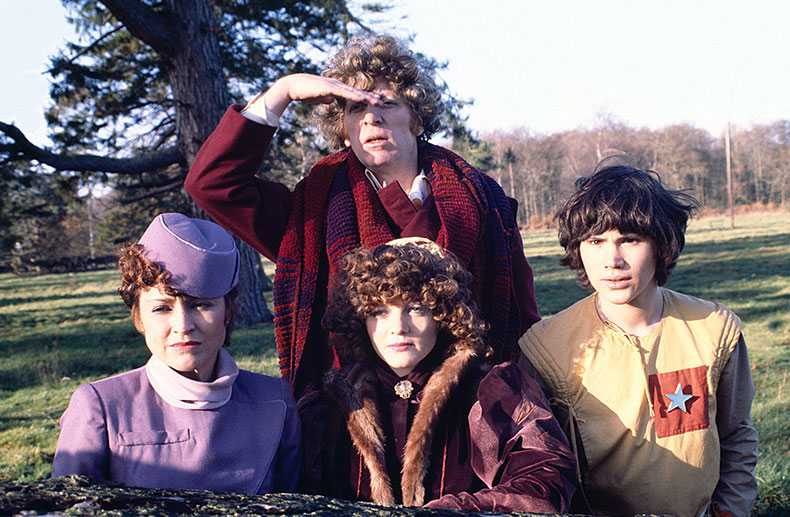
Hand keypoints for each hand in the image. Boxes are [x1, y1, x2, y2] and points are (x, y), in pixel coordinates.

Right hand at [262, 73, 381, 117]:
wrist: (292, 86)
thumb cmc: (305, 92)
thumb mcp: (319, 97)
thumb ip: (327, 98)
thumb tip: (331, 100)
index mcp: (337, 88)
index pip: (354, 94)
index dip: (365, 98)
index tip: (375, 102)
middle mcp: (338, 85)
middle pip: (358, 92)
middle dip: (370, 97)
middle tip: (383, 102)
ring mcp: (334, 85)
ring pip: (354, 92)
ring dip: (367, 97)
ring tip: (378, 101)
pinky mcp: (329, 87)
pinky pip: (345, 93)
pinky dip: (355, 96)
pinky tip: (363, 99)